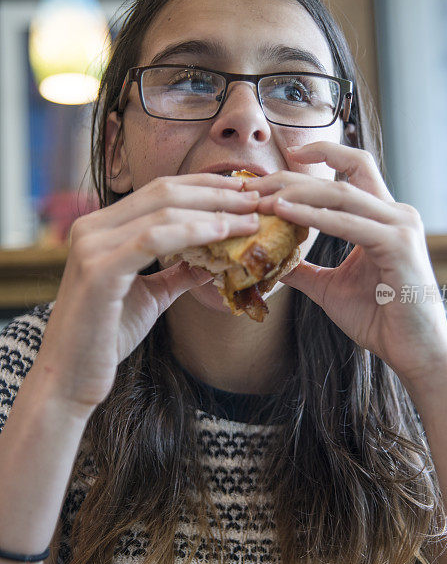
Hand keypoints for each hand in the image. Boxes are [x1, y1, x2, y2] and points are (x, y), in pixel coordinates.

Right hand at [36, 174, 259, 411]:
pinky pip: (153, 239)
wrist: (71, 378)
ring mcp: (92, 246)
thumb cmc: (107, 336)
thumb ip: (177, 272)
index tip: (245, 191)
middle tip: (257, 198)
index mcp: (101, 227)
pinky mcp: (99, 270)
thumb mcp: (151, 296)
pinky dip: (192, 232)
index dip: (205, 186)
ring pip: (163, 212)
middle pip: (164, 193)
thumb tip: (212, 259)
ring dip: (214, 212)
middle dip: (216, 193)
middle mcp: (92, 227)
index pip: (159, 191)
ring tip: (251, 218)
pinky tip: (223, 234)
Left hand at [244, 142, 446, 383]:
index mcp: (385, 218)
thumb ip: (305, 268)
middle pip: (341, 178)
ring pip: (341, 194)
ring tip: (261, 198)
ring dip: (297, 193)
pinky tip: (284, 212)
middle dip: (293, 177)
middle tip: (254, 184)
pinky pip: (347, 223)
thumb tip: (270, 260)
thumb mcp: (331, 288)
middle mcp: (397, 214)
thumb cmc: (379, 320)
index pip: (355, 170)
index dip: (325, 153)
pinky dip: (313, 216)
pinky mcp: (398, 245)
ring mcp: (400, 227)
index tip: (288, 155)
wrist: (414, 352)